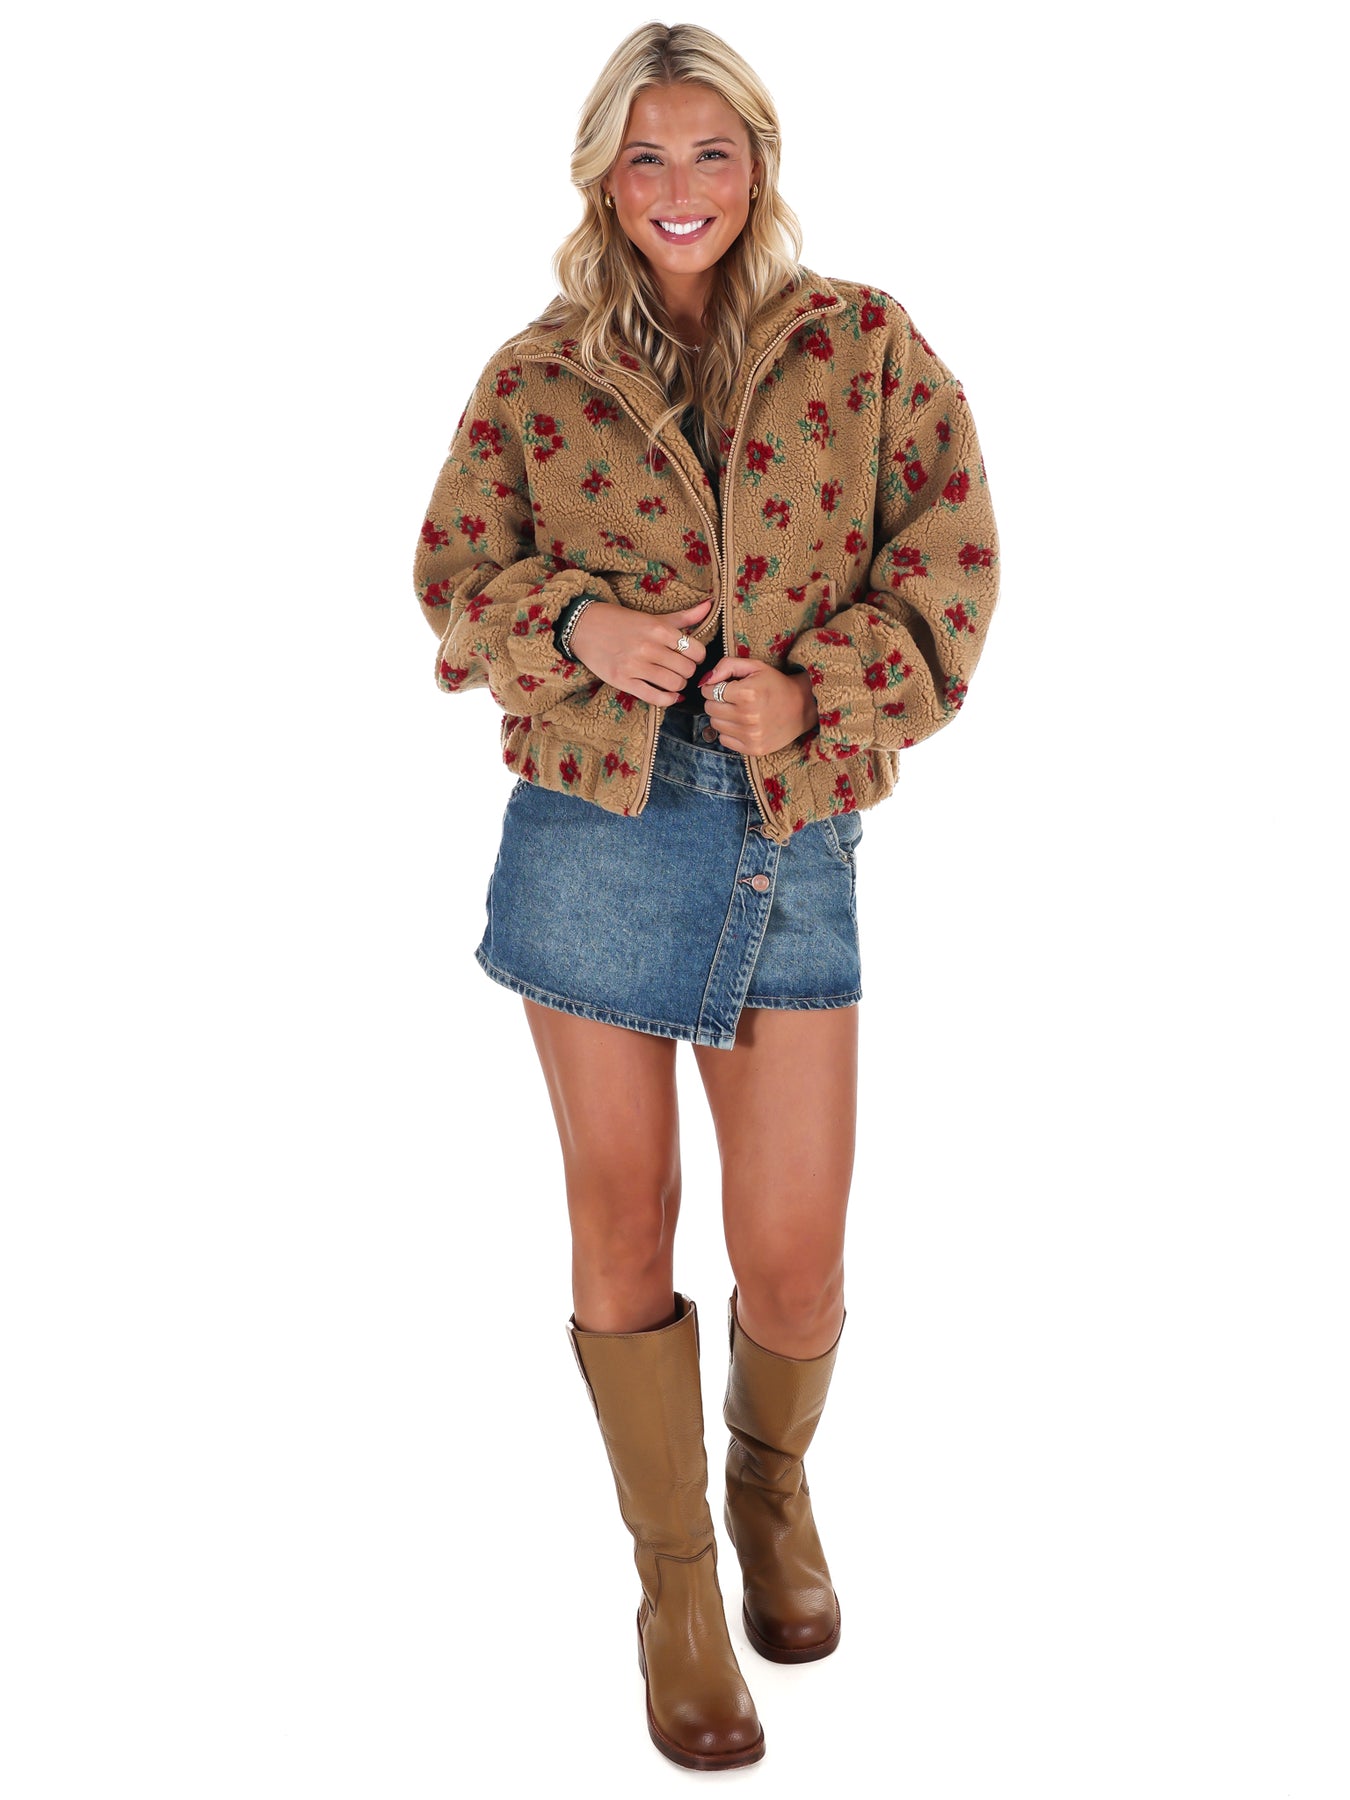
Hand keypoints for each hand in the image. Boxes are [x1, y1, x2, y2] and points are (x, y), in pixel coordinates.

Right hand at [569, 597, 711, 705]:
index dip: (698, 656)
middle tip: (680, 668)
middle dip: (687, 671)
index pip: (696, 651)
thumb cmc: (621, 621)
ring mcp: (634, 666)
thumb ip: (683, 617)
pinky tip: (668, 695)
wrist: (584, 626)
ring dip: (678, 685)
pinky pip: (655, 698)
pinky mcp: (622, 681)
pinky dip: (667, 700)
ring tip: (671, 679)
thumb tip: (710, 605)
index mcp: (658, 629)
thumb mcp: (653, 617)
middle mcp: (648, 647)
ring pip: (674, 684)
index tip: (691, 656)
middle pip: (687, 669)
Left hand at [697, 656, 818, 755]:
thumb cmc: (776, 684)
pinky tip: (742, 724)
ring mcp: (750, 735)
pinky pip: (724, 740)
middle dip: (716, 701)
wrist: (802, 707)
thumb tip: (705, 680)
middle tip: (731, 699)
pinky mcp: (753, 749)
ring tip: (738, 711)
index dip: (714, 687)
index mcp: (747, 693)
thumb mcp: (755, 666)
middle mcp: (748, 716)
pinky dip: (729, 732)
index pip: (709, 691)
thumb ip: (727, 666)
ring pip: (715, 725)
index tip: (725, 687)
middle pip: (710, 709)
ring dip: (722, 717)